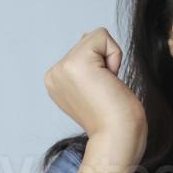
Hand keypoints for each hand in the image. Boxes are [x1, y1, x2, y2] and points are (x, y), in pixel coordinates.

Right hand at [44, 28, 147, 157]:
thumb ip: (87, 64)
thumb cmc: (116, 119)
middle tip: (106, 91)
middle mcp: (54, 74)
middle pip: (89, 40)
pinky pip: (102, 35)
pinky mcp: (75, 63)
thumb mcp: (96, 87)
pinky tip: (109, 81)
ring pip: (95, 37)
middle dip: (106, 61)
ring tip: (107, 88)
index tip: (102, 93)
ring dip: (111, 60)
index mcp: (56, 81)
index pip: (84, 50)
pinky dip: (114, 56)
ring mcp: (61, 69)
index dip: (103, 67)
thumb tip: (86, 35)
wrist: (118, 137)